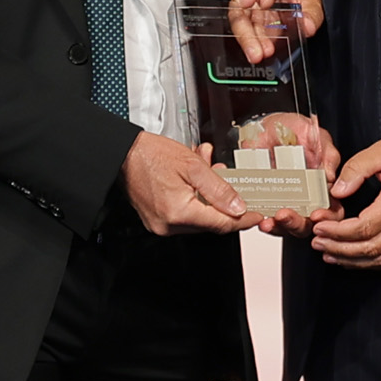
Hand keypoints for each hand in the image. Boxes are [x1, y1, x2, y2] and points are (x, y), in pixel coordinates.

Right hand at [122, 130, 249, 235]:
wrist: (123, 154)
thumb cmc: (150, 155)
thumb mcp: (192, 166)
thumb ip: (219, 189)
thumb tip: (238, 207)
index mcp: (178, 213)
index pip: (221, 224)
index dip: (243, 219)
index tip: (257, 215)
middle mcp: (168, 225)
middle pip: (211, 223)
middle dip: (225, 202)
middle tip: (231, 180)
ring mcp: (161, 225)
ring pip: (200, 219)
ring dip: (209, 199)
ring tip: (208, 172)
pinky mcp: (157, 221)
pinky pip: (185, 216)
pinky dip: (195, 200)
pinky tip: (195, 182)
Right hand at [227, 0, 323, 59]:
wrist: (296, 15)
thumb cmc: (299, 1)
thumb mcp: (312, 5)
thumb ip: (312, 14)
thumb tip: (307, 25)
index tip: (265, 2)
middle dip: (244, 15)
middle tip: (252, 31)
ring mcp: (246, 8)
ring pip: (237, 18)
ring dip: (246, 37)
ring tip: (257, 52)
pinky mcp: (244, 25)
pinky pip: (241, 33)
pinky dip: (248, 44)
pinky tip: (257, 53)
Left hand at [233, 111, 338, 237]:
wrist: (263, 126)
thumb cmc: (292, 129)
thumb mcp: (312, 133)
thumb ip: (327, 153)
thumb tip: (330, 175)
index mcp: (323, 186)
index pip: (332, 210)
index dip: (328, 216)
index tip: (318, 213)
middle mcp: (307, 199)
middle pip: (309, 224)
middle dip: (298, 223)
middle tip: (286, 215)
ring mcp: (287, 204)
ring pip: (288, 227)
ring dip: (280, 226)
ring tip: (271, 218)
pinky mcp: (268, 205)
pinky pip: (269, 221)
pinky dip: (266, 223)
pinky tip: (261, 218)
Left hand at [311, 129, 380, 268]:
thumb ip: (357, 169)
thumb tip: (338, 190)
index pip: (362, 228)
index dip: (337, 231)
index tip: (319, 226)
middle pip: (369, 248)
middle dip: (339, 249)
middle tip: (318, 243)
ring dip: (354, 261)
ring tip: (331, 255)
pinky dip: (373, 263)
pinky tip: (356, 258)